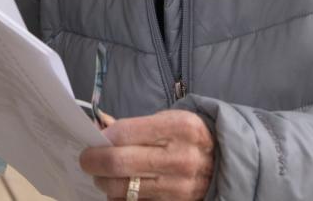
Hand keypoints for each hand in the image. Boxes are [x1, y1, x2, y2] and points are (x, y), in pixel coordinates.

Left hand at [79, 110, 214, 199]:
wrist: (225, 162)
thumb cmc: (189, 136)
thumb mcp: (169, 119)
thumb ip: (134, 126)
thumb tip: (98, 128)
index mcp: (179, 128)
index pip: (125, 133)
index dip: (103, 137)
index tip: (94, 138)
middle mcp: (180, 158)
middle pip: (119, 163)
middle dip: (94, 161)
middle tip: (87, 160)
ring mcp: (179, 187)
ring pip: (123, 189)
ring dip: (105, 182)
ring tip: (102, 175)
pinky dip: (121, 197)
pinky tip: (120, 188)